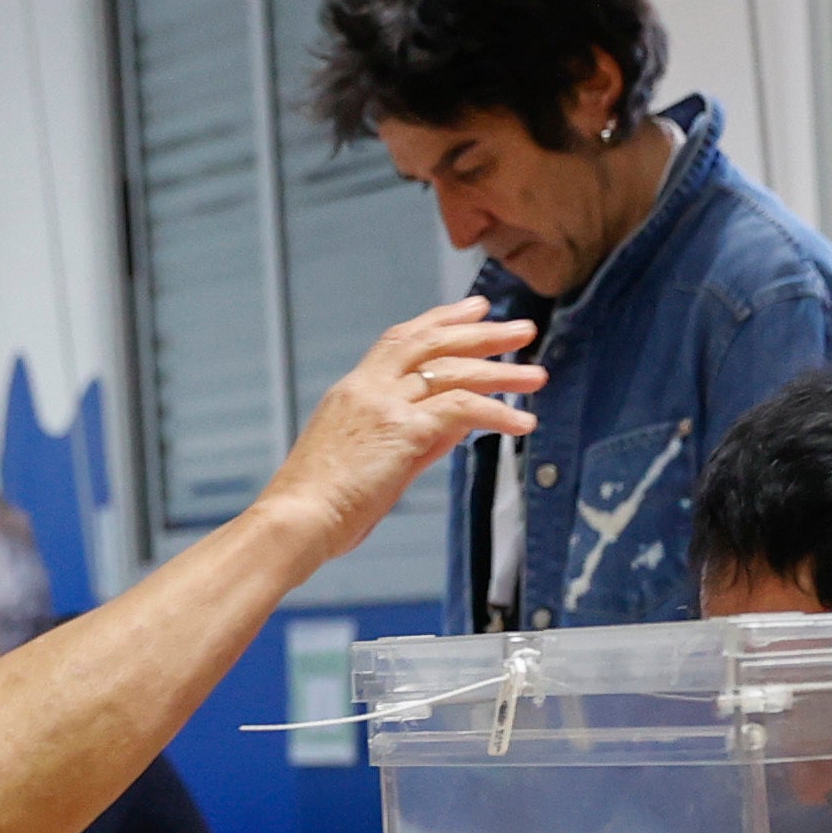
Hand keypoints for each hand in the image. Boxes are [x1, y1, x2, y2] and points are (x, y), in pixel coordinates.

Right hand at [253, 300, 537, 556]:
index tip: (473, 310)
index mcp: (354, 391)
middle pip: (433, 342)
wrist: (295, 522)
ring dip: (501, 372)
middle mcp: (369, 389)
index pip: (401, 339)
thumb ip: (415, 438)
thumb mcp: (370, 462)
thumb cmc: (323, 506)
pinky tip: (523, 423)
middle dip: (482, 332)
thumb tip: (459, 424)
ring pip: (453, 371)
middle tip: (522, 329)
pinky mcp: (402, 432)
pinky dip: (497, 412)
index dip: (440, 320)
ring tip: (537, 376)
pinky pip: (462, 410)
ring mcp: (385, 406)